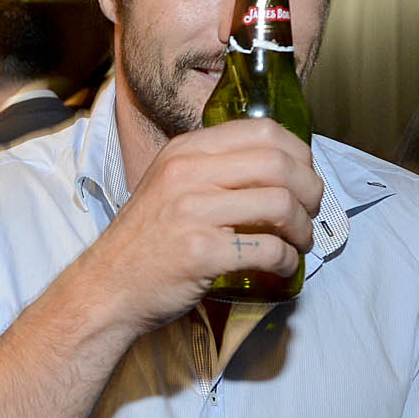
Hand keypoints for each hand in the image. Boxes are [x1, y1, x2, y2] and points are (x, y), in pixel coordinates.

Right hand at [98, 119, 320, 334]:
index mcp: (185, 150)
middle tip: (311, 212)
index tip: (304, 177)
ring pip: (280, 204)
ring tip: (301, 242)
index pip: (263, 130)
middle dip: (311, 190)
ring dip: (303, 228)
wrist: (107, 287)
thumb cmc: (146, 240)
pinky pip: (268, 249)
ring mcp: (192, 212)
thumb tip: (279, 166)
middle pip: (279, 164)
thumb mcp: (169, 184)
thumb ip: (212, 168)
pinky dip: (288, 260)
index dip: (299, 153)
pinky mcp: (201, 253)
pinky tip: (284, 266)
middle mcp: (187, 173)